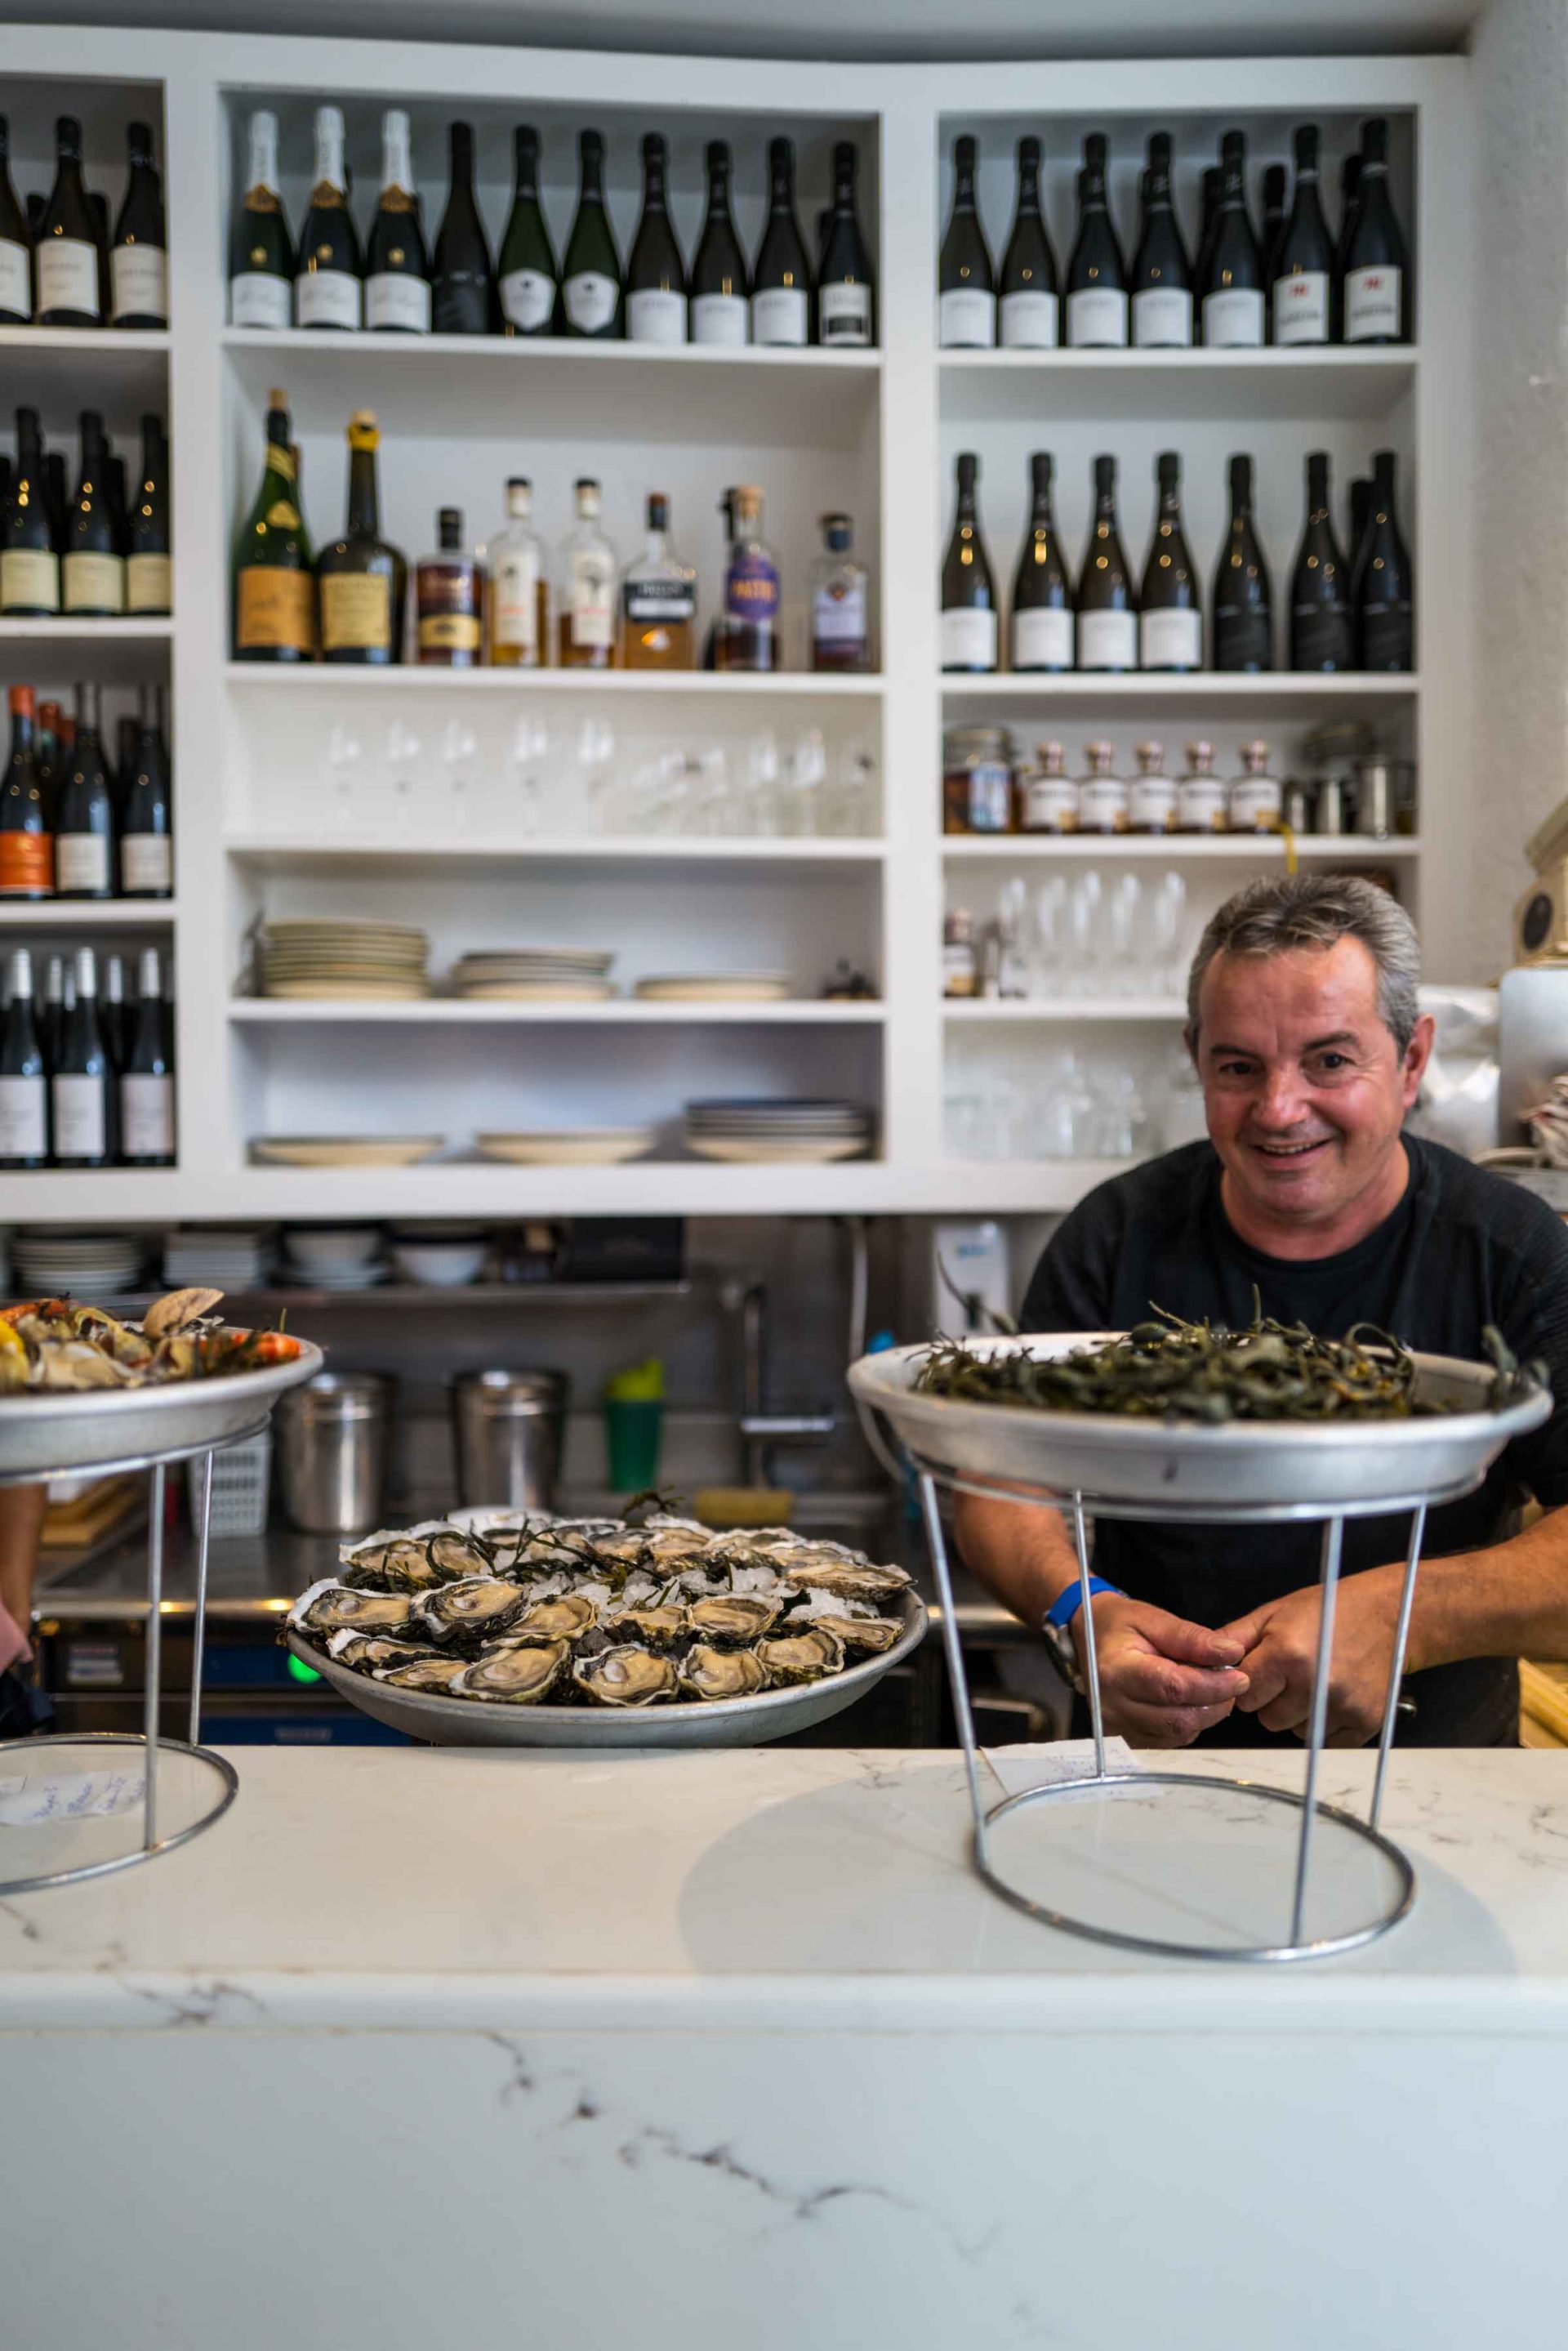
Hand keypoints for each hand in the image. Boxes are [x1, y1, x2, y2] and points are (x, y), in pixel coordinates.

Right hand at [1072, 1594, 1248, 1747]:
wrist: (1087, 1640)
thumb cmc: (1119, 1626)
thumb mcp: (1152, 1619)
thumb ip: (1190, 1637)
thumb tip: (1230, 1653)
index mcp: (1116, 1670)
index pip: (1173, 1687)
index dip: (1212, 1685)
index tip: (1240, 1677)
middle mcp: (1113, 1706)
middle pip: (1179, 1718)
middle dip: (1216, 1702)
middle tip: (1233, 1682)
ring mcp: (1118, 1727)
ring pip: (1179, 1733)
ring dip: (1206, 1713)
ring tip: (1212, 1687)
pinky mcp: (1128, 1739)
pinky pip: (1171, 1740)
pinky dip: (1190, 1722)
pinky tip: (1191, 1701)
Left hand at [1219, 1572, 1402, 1745]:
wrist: (1387, 1614)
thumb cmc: (1326, 1610)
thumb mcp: (1274, 1613)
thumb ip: (1234, 1638)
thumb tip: (1199, 1662)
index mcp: (1287, 1654)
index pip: (1244, 1697)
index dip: (1250, 1684)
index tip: (1263, 1670)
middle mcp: (1314, 1685)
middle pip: (1267, 1719)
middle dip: (1273, 1700)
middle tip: (1292, 1674)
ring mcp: (1342, 1706)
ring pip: (1295, 1732)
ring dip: (1298, 1713)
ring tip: (1315, 1681)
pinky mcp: (1364, 1722)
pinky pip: (1326, 1741)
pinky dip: (1325, 1724)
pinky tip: (1333, 1696)